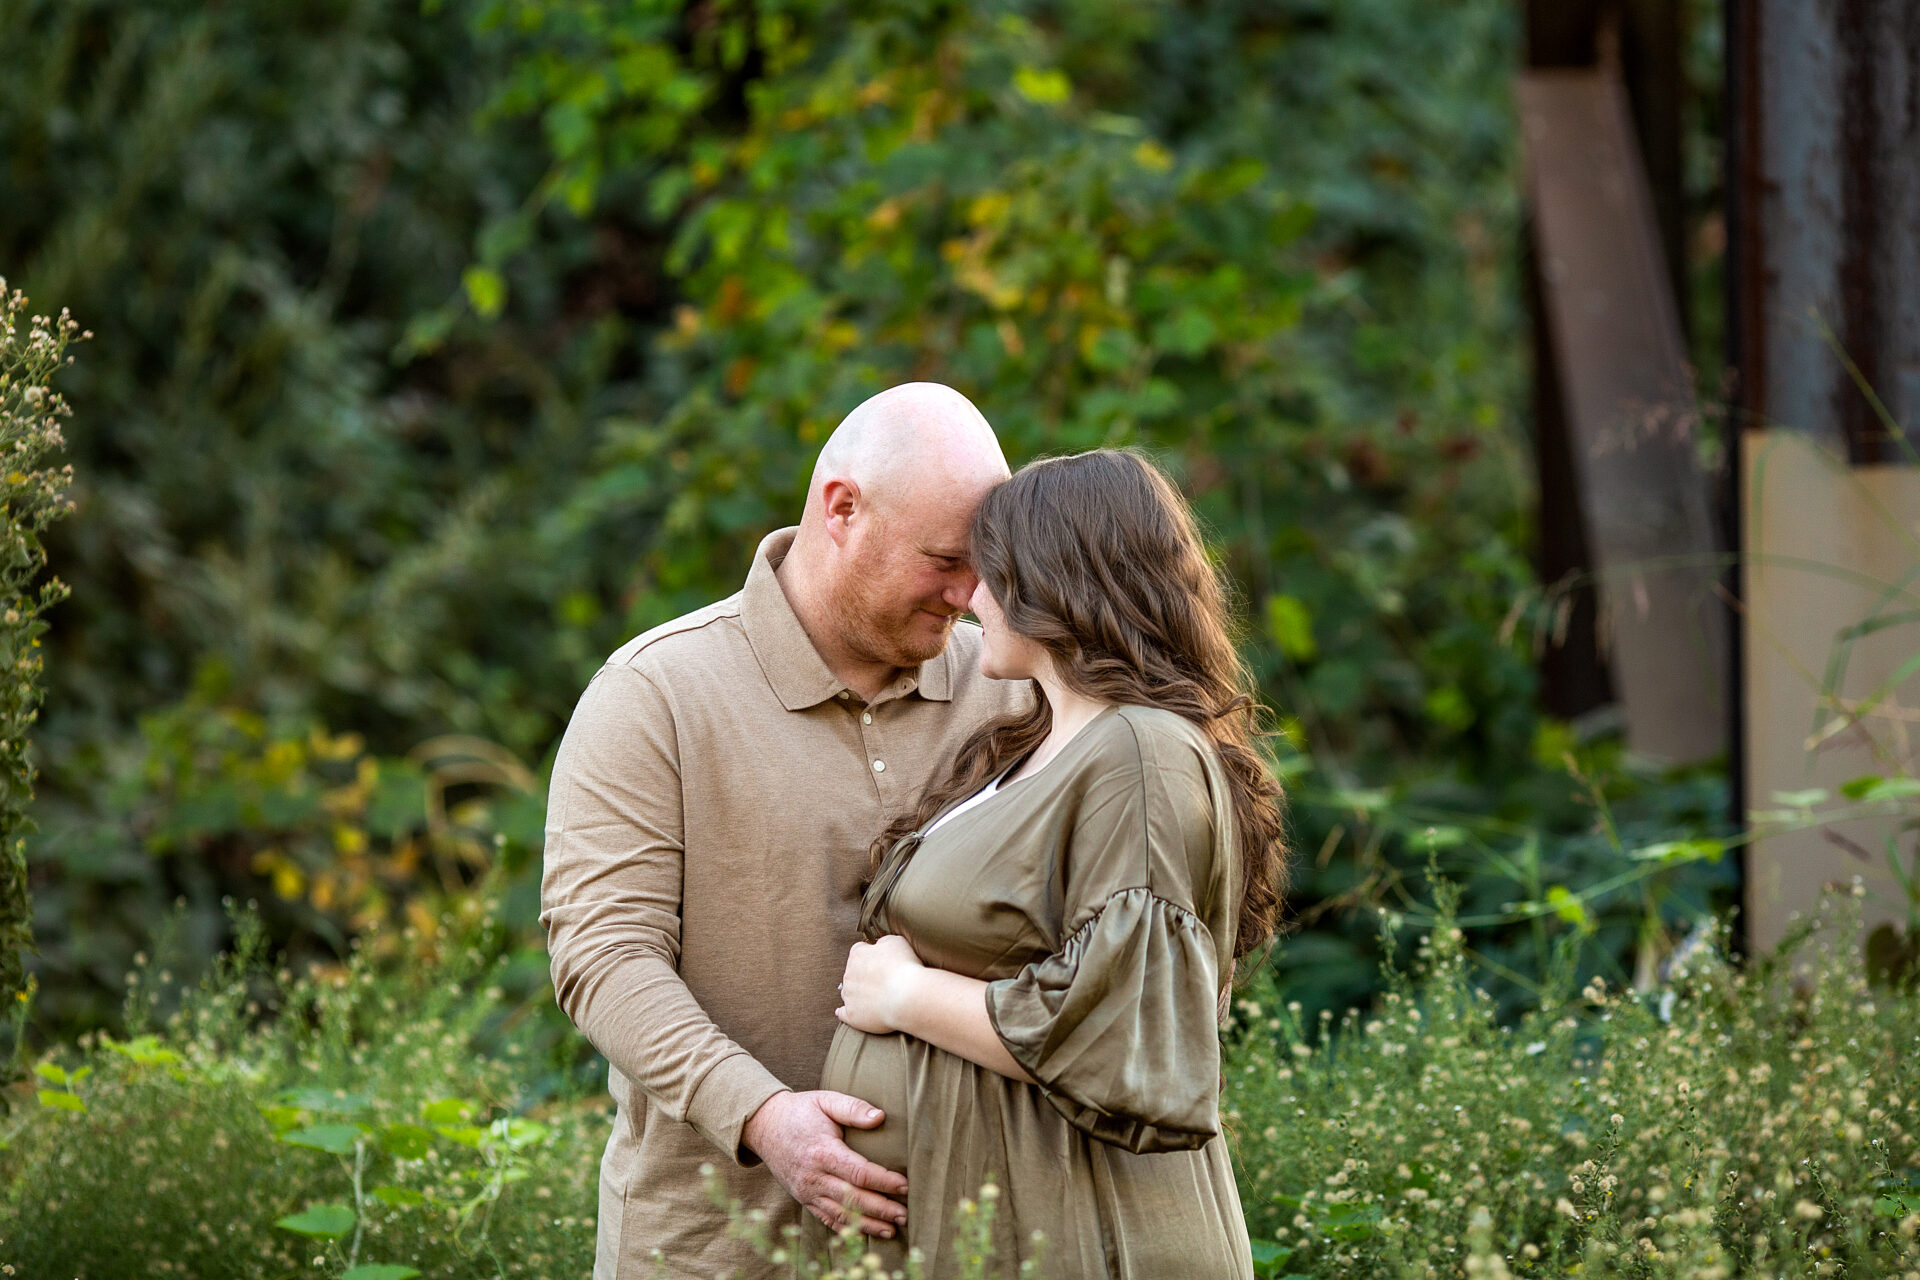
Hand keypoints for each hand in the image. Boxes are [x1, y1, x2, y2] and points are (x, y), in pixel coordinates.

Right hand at [741, 1090, 907, 1236]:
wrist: (764, 1126)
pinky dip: (847, 1229)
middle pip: (853, 1199)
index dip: (884, 1181)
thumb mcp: (825, 1100)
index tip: (905, 1186)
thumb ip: (853, 1108)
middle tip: (906, 1214)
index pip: (859, 1173)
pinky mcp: (804, 1199)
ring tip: (893, 1229)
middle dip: (882, 1208)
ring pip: (841, 1214)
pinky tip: (866, 1232)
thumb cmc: (800, 1111)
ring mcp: (807, 1191)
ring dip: (868, 1224)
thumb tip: (880, 1117)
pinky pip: (827, 1219)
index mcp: (822, 1152)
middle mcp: (814, 1176)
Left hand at [836, 934, 924, 1034]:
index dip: (870, 955)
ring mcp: (849, 995)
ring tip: (872, 997)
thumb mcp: (896, 942)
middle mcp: (849, 974)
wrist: (906, 997)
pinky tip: (842, 1012)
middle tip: (882, 980)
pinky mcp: (852, 1015)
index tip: (881, 961)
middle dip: (864, 975)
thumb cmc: (903, 967)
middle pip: (852, 972)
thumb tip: (878, 946)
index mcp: (858, 955)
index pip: (859, 950)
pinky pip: (843, 1013)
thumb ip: (883, 942)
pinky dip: (843, 1012)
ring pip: (848, 992)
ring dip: (857, 993)